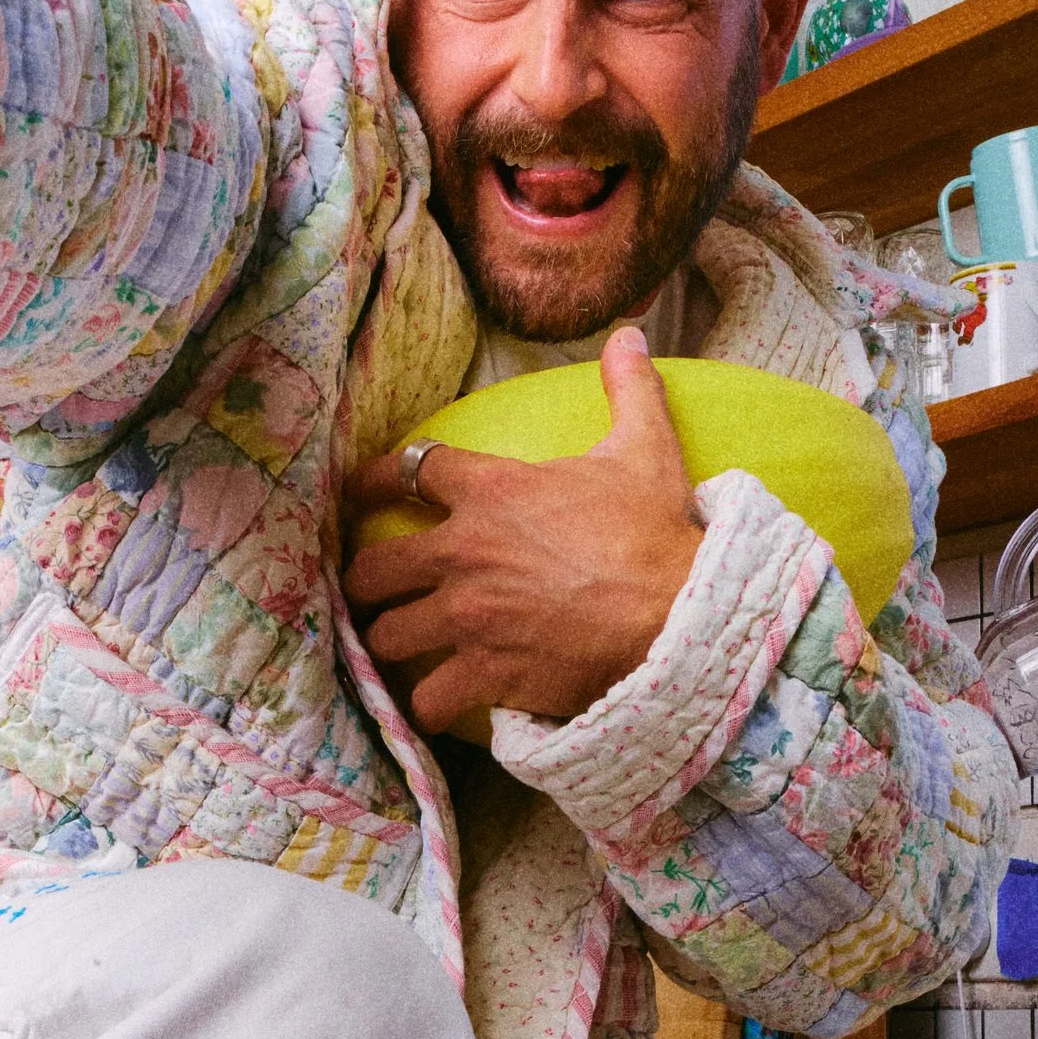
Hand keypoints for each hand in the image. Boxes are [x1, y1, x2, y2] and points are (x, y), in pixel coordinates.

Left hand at [342, 325, 703, 732]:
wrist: (680, 619)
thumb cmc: (657, 535)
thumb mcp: (644, 450)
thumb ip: (627, 389)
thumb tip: (630, 334)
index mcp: (492, 491)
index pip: (408, 469)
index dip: (375, 480)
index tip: (357, 492)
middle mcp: (464, 553)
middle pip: (373, 567)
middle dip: (368, 582)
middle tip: (378, 591)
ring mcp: (469, 617)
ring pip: (388, 636)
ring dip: (393, 643)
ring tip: (405, 647)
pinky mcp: (484, 673)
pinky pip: (427, 699)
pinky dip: (430, 704)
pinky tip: (440, 701)